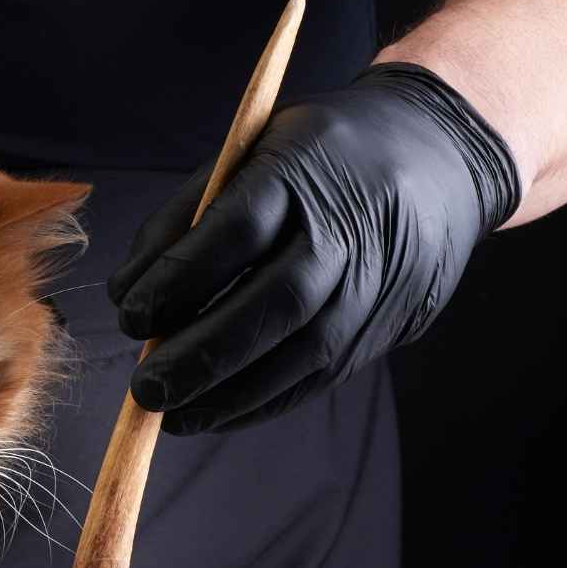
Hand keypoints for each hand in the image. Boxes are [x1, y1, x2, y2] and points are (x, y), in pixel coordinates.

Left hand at [108, 63, 520, 433]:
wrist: (438, 156)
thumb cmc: (317, 155)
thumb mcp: (249, 152)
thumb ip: (185, 218)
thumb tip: (127, 296)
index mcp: (304, 168)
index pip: (236, 231)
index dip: (179, 279)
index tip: (131, 315)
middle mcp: (350, 228)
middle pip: (278, 302)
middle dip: (204, 354)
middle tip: (145, 389)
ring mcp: (379, 281)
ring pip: (306, 352)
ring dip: (232, 394)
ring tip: (172, 415)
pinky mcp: (390, 322)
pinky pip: (324, 375)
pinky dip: (265, 401)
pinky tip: (217, 412)